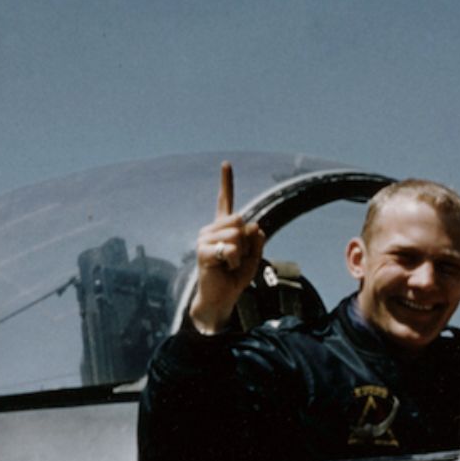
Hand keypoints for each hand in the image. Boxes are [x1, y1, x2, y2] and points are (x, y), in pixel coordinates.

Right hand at [187, 161, 266, 334]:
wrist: (221, 297)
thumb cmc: (234, 278)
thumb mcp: (254, 257)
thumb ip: (257, 241)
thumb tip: (255, 226)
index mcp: (223, 227)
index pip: (225, 201)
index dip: (226, 182)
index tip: (226, 163)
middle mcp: (211, 229)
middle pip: (241, 221)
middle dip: (247, 242)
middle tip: (236, 259)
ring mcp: (204, 238)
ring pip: (237, 235)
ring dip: (241, 254)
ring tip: (229, 265)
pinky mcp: (203, 250)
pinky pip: (231, 249)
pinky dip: (235, 262)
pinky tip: (224, 268)